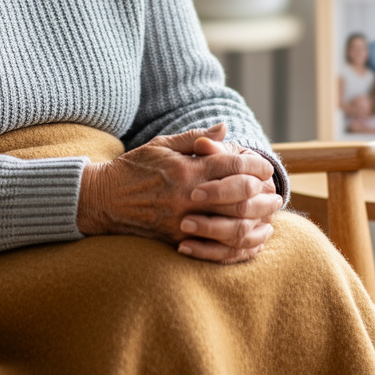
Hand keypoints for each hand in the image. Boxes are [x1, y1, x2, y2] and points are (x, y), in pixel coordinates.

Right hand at [77, 123, 281, 263]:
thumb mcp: (161, 145)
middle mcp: (186, 197)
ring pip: (230, 224)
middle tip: (273, 190)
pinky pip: (214, 245)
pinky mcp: (176, 240)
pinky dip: (236, 241)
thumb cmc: (133, 168)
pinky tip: (248, 234)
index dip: (255, 164)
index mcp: (185, 170)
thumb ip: (195, 138)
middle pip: (238, 195)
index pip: (231, 164)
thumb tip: (225, 129)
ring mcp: (181, 222)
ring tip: (267, 213)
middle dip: (261, 192)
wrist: (101, 200)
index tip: (266, 166)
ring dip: (255, 218)